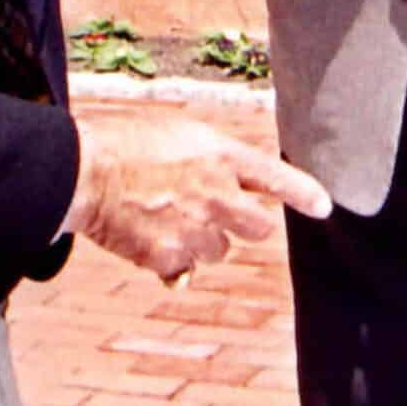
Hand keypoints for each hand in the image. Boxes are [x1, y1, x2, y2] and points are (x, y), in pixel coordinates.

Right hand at [68, 109, 330, 282]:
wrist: (82, 172)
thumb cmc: (122, 145)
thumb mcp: (175, 135)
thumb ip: (206, 163)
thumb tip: (223, 193)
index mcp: (219, 156)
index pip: (275, 177)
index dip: (303, 193)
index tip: (324, 206)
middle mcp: (217, 194)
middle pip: (259, 228)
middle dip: (245, 226)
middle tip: (215, 214)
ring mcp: (196, 229)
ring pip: (218, 251)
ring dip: (201, 242)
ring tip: (163, 217)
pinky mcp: (171, 258)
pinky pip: (183, 270)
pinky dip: (169, 260)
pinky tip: (144, 235)